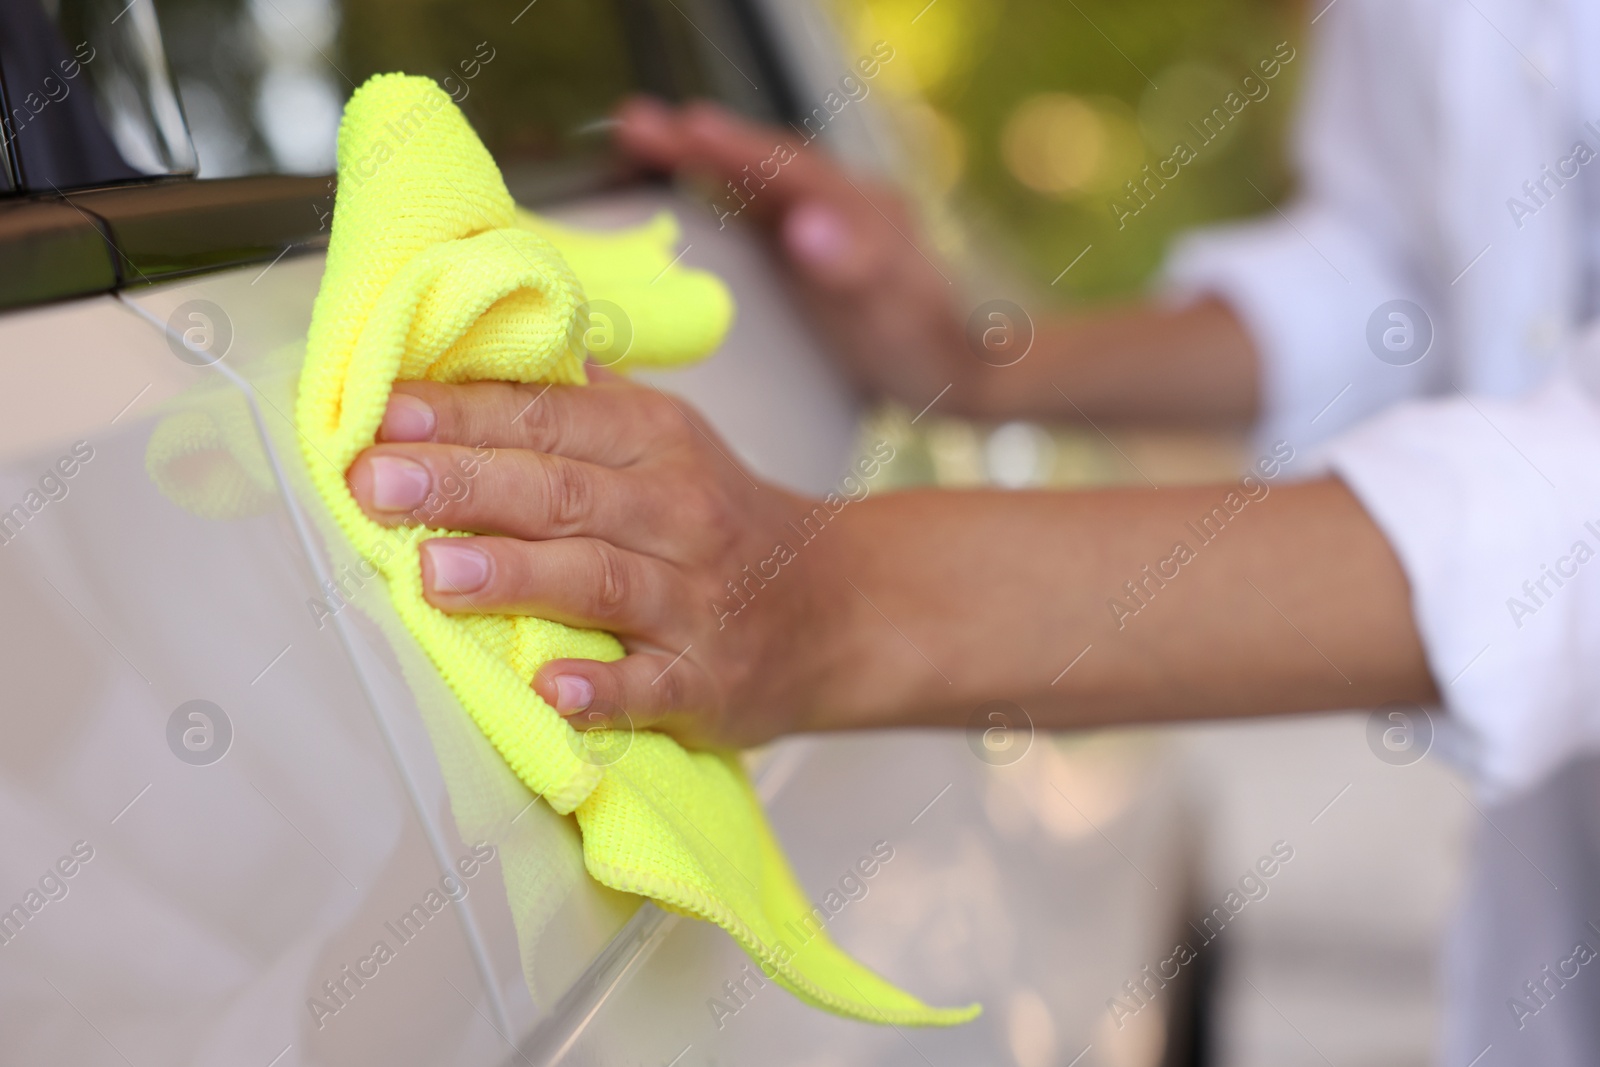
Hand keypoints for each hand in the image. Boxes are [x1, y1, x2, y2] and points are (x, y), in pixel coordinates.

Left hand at [345, 374, 842, 747]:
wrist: (833, 606)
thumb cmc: (717, 517)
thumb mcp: (664, 436)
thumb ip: (577, 400)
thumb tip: (469, 348)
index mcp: (655, 440)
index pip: (549, 416)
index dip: (465, 413)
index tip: (382, 413)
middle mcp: (677, 511)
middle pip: (562, 491)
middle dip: (465, 485)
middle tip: (375, 484)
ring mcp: (694, 600)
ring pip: (599, 580)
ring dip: (515, 577)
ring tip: (431, 576)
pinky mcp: (708, 681)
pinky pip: (652, 687)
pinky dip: (603, 689)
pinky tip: (550, 691)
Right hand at [614, 96, 972, 409]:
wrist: (957, 368)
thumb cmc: (927, 347)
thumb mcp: (893, 314)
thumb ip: (853, 266)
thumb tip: (802, 224)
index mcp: (865, 210)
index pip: (793, 171)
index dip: (739, 150)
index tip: (689, 130)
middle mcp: (842, 202)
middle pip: (765, 161)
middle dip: (700, 141)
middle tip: (636, 124)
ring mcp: (823, 220)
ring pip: (755, 176)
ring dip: (698, 154)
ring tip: (638, 136)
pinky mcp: (807, 242)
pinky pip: (754, 202)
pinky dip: (713, 184)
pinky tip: (678, 181)